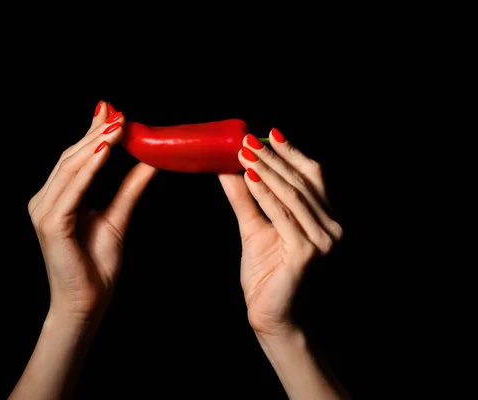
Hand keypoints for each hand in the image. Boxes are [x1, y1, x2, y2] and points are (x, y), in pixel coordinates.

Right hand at [28, 102, 156, 321]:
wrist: (87, 302)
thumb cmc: (97, 264)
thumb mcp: (117, 216)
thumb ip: (129, 187)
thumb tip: (151, 161)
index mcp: (57, 198)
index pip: (76, 158)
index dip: (93, 133)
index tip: (113, 111)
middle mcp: (45, 200)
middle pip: (71, 158)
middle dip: (95, 132)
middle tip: (117, 111)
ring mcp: (44, 211)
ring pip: (71, 168)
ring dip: (95, 144)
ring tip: (117, 125)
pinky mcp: (51, 223)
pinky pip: (73, 189)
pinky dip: (90, 168)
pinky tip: (106, 150)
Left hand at [219, 130, 342, 335]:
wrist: (271, 316)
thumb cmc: (267, 274)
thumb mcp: (255, 228)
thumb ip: (246, 199)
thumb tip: (228, 169)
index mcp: (324, 218)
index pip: (312, 176)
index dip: (291, 152)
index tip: (267, 133)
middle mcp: (331, 227)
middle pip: (302, 180)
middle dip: (274, 157)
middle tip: (248, 139)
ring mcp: (323, 240)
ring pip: (292, 194)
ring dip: (266, 170)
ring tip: (244, 152)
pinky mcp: (307, 253)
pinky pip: (281, 215)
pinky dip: (264, 194)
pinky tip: (248, 177)